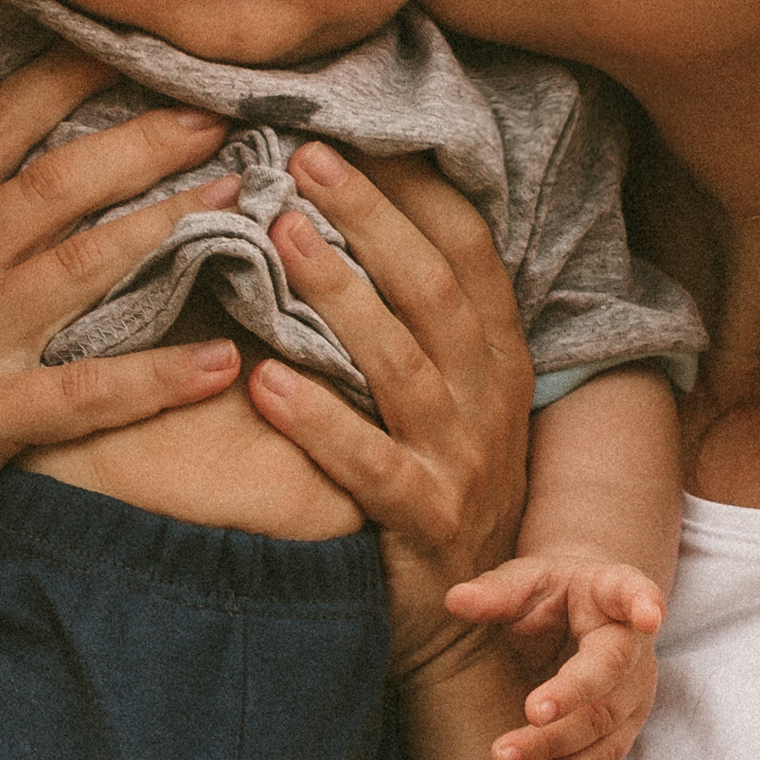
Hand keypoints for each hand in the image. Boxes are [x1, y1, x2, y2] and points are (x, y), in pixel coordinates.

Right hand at [0, 47, 249, 572]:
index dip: (62, 79)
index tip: (125, 46)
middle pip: (55, 184)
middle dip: (142, 141)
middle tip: (213, 114)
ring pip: (85, 266)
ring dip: (168, 225)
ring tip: (236, 196)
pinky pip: (88, 395)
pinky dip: (158, 378)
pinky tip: (221, 362)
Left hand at [246, 142, 533, 681]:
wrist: (466, 629)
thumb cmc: (436, 484)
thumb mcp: (452, 395)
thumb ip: (415, 316)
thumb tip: (338, 207)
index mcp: (498, 357)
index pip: (468, 249)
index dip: (416, 187)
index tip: (354, 130)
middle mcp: (489, 400)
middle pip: (435, 288)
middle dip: (372, 216)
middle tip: (305, 156)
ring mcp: (459, 462)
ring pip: (404, 363)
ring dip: (342, 294)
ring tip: (281, 235)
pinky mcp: (421, 523)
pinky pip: (368, 465)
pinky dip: (316, 420)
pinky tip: (261, 380)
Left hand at [448, 555, 664, 759]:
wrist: (578, 616)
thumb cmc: (551, 593)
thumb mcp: (525, 579)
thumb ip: (496, 591)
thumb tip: (455, 600)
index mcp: (613, 591)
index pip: (633, 591)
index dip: (644, 603)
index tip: (650, 615)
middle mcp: (633, 644)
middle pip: (610, 673)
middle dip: (572, 697)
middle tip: (530, 713)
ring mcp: (635, 689)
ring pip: (604, 725)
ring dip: (557, 747)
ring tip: (506, 758)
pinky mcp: (624, 726)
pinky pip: (600, 756)